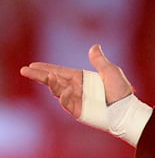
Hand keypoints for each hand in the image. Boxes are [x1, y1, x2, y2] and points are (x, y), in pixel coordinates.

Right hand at [19, 44, 133, 119]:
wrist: (126, 110)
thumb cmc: (122, 91)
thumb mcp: (111, 72)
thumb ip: (99, 60)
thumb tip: (94, 46)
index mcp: (82, 78)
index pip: (60, 71)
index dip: (46, 68)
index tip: (32, 65)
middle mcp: (76, 88)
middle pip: (53, 80)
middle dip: (39, 76)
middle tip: (24, 70)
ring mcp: (76, 100)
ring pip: (57, 91)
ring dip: (51, 84)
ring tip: (48, 76)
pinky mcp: (78, 111)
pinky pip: (66, 103)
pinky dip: (64, 96)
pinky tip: (65, 90)